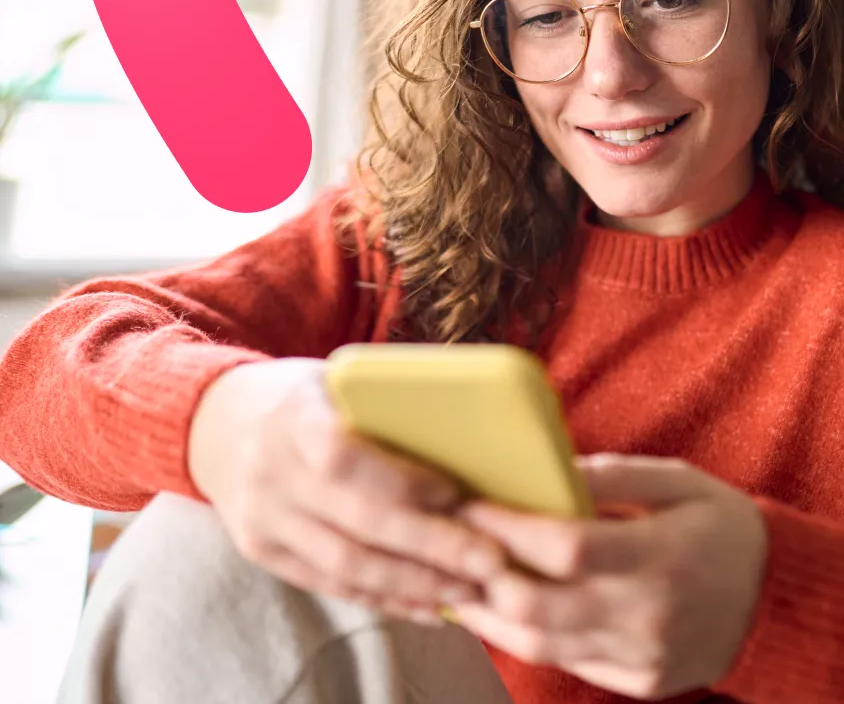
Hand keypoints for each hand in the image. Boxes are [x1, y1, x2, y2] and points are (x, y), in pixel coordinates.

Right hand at [187, 358, 505, 623]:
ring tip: (470, 588)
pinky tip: (429, 604)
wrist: (214, 423)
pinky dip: (384, 597)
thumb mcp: (332, 378)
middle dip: (430, 548)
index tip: (456, 493)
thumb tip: (467, 431)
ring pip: (346, 566)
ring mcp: (262, 519)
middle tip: (489, 561)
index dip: (401, 481)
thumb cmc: (298, 395)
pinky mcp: (263, 552)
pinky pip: (330, 585)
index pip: (344, 458)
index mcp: (293, 417)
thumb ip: (382, 403)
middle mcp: (272, 473)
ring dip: (415, 583)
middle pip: (356, 524)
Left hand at [452, 454, 767, 699]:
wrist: (778, 600)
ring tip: (456, 577)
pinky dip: (525, 635)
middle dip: (481, 573)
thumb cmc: (724, 526)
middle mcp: (648, 615)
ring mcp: (642, 658)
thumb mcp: (679, 481)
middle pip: (538, 607)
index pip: (564, 547)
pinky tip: (501, 607)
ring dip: (488, 612)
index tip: (467, 502)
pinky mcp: (640, 681)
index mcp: (661, 556)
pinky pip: (566, 661)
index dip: (506, 527)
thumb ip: (613, 476)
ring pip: (541, 644)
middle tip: (448, 541)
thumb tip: (547, 471)